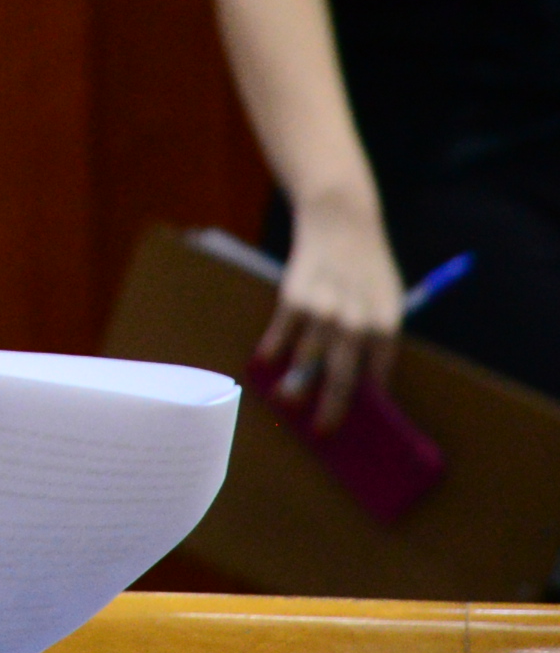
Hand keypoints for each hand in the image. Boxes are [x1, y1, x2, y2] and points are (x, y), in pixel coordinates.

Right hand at [257, 187, 401, 431]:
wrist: (342, 221)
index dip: (366, 399)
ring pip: (307, 361)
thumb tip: (365, 371)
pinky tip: (266, 362)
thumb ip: (378, 332)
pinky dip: (272, 350)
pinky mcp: (294, 299)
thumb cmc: (368, 263)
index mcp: (386, 325)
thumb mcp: (387, 297)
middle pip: (342, 378)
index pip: (376, 374)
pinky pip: (281, 334)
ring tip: (288, 401)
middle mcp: (355, 324)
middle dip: (332, 409)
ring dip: (296, 385)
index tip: (358, 419)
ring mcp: (323, 313)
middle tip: (324, 430)